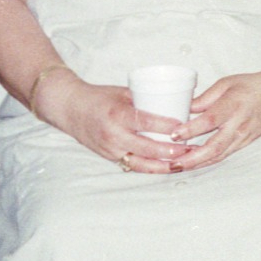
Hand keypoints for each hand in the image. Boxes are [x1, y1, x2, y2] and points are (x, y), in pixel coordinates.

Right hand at [35, 72, 191, 173]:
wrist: (69, 109)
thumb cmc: (98, 97)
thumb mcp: (123, 93)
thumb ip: (146, 99)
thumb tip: (175, 100)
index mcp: (117, 115)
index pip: (146, 122)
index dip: (166, 126)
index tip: (184, 127)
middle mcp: (113, 135)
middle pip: (147, 148)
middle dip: (171, 151)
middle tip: (191, 149)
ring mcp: (110, 149)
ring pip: (142, 163)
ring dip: (164, 165)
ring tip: (184, 163)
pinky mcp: (109, 157)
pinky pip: (134, 165)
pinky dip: (151, 168)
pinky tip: (167, 167)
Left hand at [170, 65, 260, 170]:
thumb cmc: (251, 86)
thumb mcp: (226, 83)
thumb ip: (205, 98)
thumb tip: (183, 109)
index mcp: (234, 104)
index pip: (211, 120)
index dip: (192, 129)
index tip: (174, 134)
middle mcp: (239, 124)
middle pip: (215, 146)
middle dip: (193, 157)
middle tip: (173, 162)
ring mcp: (243, 136)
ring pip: (219, 155)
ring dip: (198, 163)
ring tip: (178, 166)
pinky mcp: (244, 143)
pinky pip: (224, 155)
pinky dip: (207, 161)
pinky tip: (193, 163)